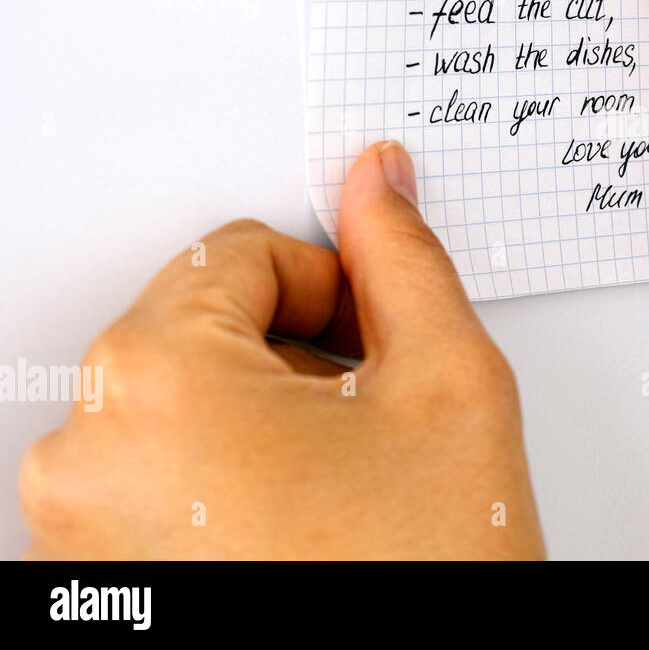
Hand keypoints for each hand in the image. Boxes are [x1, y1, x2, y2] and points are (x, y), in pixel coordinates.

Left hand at [18, 141, 544, 558]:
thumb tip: (378, 183)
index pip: (237, 254)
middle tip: (373, 423)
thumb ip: (405, 262)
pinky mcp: (91, 588)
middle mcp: (85, 459)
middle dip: (299, 358)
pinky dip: (225, 485)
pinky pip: (152, 484)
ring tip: (342, 488)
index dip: (332, 285)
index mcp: (154, 383)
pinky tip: (300, 528)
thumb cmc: (421, 580)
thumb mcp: (449, 385)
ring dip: (264, 422)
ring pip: (179, 410)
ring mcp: (75, 537)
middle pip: (199, 332)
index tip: (375, 339)